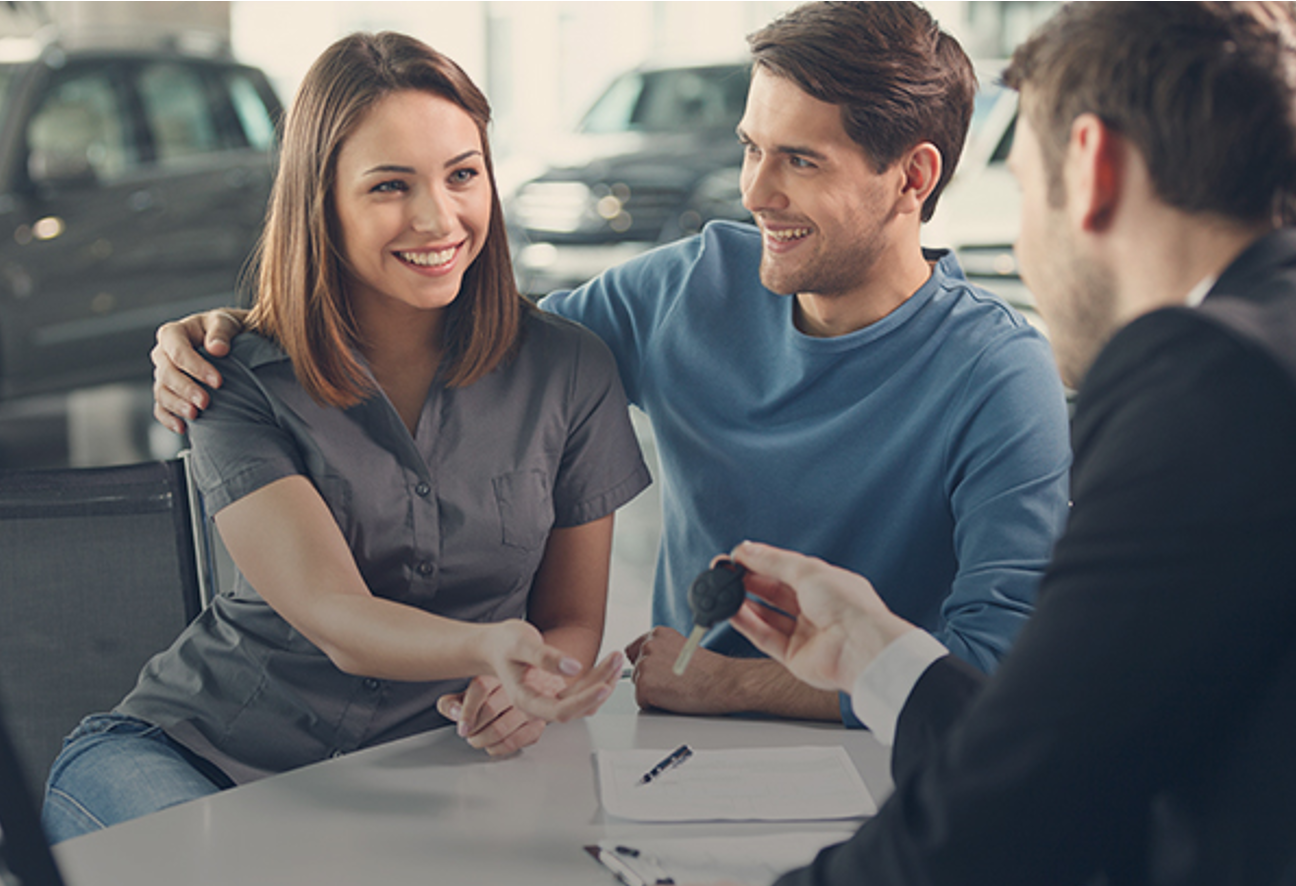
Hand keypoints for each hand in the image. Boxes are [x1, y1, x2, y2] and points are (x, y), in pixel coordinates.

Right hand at [151, 308, 246, 433]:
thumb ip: (221, 331)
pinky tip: (182, 428)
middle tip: (206, 402)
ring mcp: (162, 375)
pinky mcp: (167, 392)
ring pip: (162, 392)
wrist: (226, 342)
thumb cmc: (224, 330)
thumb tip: (217, 349)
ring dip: (177, 405)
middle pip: (167, 374)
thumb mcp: (225, 322)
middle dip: (186, 389)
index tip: (218, 381)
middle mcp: (162, 354)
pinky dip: (169, 418)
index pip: (178, 351)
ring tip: (195, 415)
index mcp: (173, 334)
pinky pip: (161, 407)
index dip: (196, 367)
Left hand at [436, 673, 548, 756]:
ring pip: (500, 728)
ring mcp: (531, 705)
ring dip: (483, 740)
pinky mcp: (539, 723)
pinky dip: (498, 747)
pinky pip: (515, 741)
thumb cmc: (498, 694)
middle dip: (473, 729)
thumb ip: (454, 702)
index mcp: (499, 672)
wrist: (535, 687)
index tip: (462, 727)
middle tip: (469, 733)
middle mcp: (518, 686)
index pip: (480, 687)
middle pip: (489, 710)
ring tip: (478, 738)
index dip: (466, 711)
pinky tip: (493, 744)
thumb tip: (453, 713)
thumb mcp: (471, 693)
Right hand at [480, 620, 621, 723]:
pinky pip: (584, 693)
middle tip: (616, 658)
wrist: (495, 647)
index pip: (559, 710)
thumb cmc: (503, 644)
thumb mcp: (520, 643)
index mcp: (525, 699)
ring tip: (616, 657)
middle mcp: (539, 704)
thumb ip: (545, 657)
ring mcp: (551, 699)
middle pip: (577, 706)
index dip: (584, 701)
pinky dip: (599, 680)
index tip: (603, 686)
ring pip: (584, 701)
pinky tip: (609, 665)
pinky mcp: (560, 693)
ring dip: (604, 681)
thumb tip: (573, 667)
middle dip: (601, 684)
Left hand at [625, 627, 742, 714]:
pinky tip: (672, 699)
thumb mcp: (682, 649)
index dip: (645, 665)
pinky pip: (641, 701)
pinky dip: (654, 705)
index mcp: (658, 634)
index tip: (657, 672)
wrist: (721, 682)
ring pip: (638, 686)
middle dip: (649, 679)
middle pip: (636, 670)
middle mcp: (649, 645)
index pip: (634, 650)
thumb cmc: (709, 670)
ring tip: (676, 690)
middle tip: (673, 683)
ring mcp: (645, 664)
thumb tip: (652, 665)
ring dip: (653, 692)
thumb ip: (663, 652)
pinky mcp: (644, 685)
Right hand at [728, 541, 916, 694]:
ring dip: (744, 603)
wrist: (861, 648)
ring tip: (722, 591)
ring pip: (767, 616)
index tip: (736, 558)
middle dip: (748, 582)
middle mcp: (815, 609)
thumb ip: (773, 561)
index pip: (786, 570)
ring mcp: (805, 633)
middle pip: (774, 592)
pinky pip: (765, 637)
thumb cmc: (849, 607)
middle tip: (723, 573)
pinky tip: (731, 612)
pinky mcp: (794, 657)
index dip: (760, 563)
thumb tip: (746, 549)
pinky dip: (747, 624)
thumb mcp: (807, 570)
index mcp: (826, 584)